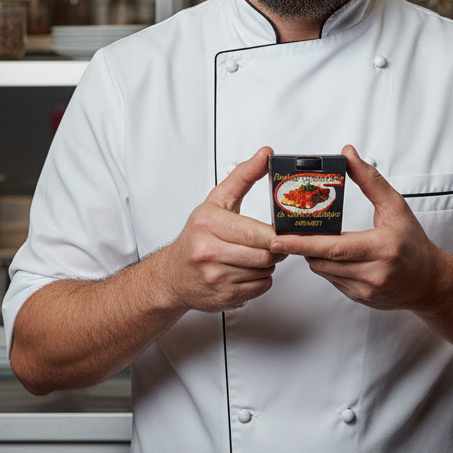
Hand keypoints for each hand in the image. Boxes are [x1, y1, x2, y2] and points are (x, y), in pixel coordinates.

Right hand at [158, 146, 285, 312]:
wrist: (173, 274)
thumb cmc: (197, 235)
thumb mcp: (217, 201)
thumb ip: (243, 176)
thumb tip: (266, 154)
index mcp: (207, 223)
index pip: (255, 232)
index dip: (275, 234)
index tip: (280, 230)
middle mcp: (207, 251)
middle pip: (264, 254)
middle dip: (274, 249)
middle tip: (272, 243)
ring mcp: (214, 277)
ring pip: (264, 272)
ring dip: (268, 265)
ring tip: (257, 255)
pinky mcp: (222, 298)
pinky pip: (260, 288)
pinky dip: (261, 280)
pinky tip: (249, 271)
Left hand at [270, 145, 446, 311]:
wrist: (430, 281)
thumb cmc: (414, 243)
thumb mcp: (396, 206)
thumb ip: (369, 179)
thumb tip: (348, 155)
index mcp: (382, 248)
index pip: (333, 248)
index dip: (303, 243)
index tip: (280, 237)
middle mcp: (373, 273)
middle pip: (322, 261)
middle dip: (302, 246)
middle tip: (285, 232)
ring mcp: (365, 290)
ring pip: (323, 272)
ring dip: (314, 255)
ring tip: (312, 238)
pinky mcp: (359, 298)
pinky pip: (332, 280)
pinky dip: (327, 266)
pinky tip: (332, 254)